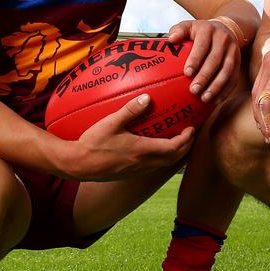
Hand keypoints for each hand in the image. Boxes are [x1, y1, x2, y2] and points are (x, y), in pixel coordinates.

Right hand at [67, 94, 193, 180]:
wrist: (78, 165)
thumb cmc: (93, 143)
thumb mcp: (111, 123)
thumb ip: (130, 110)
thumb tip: (147, 97)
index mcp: (142, 151)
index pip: (173, 148)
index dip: (186, 139)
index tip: (191, 128)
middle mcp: (143, 163)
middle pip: (173, 158)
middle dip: (186, 146)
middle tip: (189, 133)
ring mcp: (137, 170)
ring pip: (164, 164)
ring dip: (175, 153)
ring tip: (178, 139)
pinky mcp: (130, 173)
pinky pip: (153, 166)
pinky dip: (162, 157)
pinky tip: (156, 147)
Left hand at [167, 18, 241, 103]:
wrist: (227, 28)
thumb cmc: (201, 31)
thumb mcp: (189, 26)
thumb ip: (179, 31)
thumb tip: (171, 40)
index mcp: (208, 30)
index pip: (202, 46)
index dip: (195, 59)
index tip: (187, 73)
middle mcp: (223, 40)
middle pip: (215, 60)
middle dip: (204, 77)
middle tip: (194, 90)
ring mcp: (233, 51)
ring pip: (226, 71)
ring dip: (216, 86)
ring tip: (204, 98)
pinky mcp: (238, 62)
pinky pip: (234, 78)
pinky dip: (225, 90)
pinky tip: (216, 100)